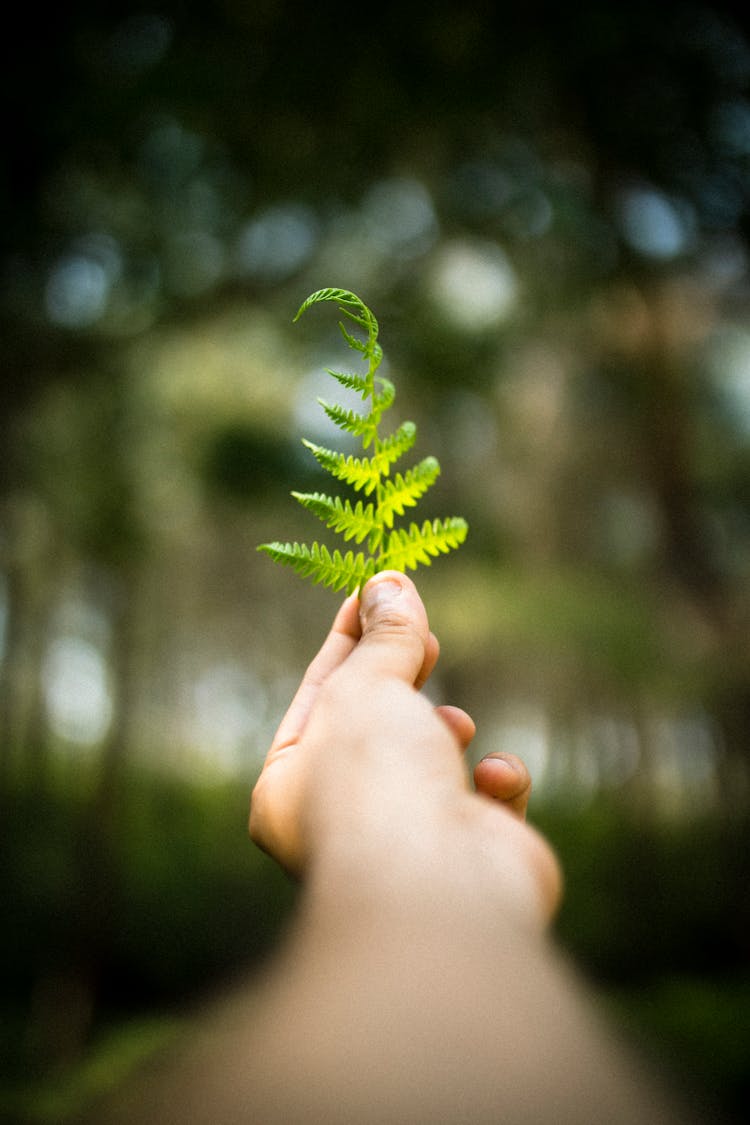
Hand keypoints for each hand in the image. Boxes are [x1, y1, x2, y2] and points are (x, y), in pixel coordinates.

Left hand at [249, 572, 560, 923]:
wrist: (440, 889)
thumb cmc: (376, 784)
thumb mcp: (367, 687)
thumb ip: (383, 635)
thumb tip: (388, 581)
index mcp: (288, 787)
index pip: (319, 692)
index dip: (350, 635)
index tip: (377, 588)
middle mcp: (342, 821)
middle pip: (375, 723)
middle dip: (401, 674)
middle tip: (422, 632)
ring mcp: (409, 844)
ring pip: (432, 760)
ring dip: (446, 730)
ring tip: (451, 724)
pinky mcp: (471, 858)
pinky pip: (485, 801)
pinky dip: (497, 782)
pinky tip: (495, 779)